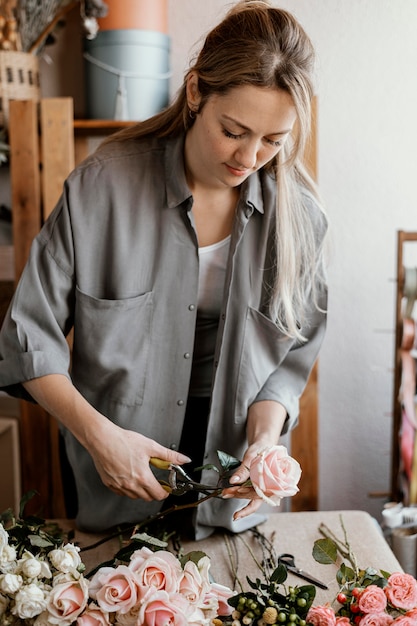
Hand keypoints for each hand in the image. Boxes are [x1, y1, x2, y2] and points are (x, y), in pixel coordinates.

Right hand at [88, 421, 190, 500]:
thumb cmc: (123, 441)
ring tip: (141, 475)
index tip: (167, 487)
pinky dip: (128, 488)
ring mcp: (119, 486)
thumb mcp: (151, 446)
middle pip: (148, 497)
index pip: (158, 494)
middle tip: (155, 480)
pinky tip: (129, 476)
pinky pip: (122, 492)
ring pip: (135, 496)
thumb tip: (183, 460)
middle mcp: (131, 485)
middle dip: (154, 491)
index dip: (165, 491)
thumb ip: (169, 456)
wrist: (102, 439)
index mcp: (143, 477)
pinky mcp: (109, 484)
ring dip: (141, 490)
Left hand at [223, 400, 286, 520]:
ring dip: (238, 496)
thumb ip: (243, 470)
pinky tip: (231, 495)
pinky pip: (250, 496)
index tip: (235, 491)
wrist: (264, 445)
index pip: (260, 493)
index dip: (246, 494)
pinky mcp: (258, 488)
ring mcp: (264, 489)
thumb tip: (233, 481)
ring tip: (225, 493)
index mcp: (274, 482)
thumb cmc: (262, 450)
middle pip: (254, 497)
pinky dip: (240, 495)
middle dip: (238, 495)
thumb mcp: (252, 457)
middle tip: (225, 492)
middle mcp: (271, 489)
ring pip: (251, 498)